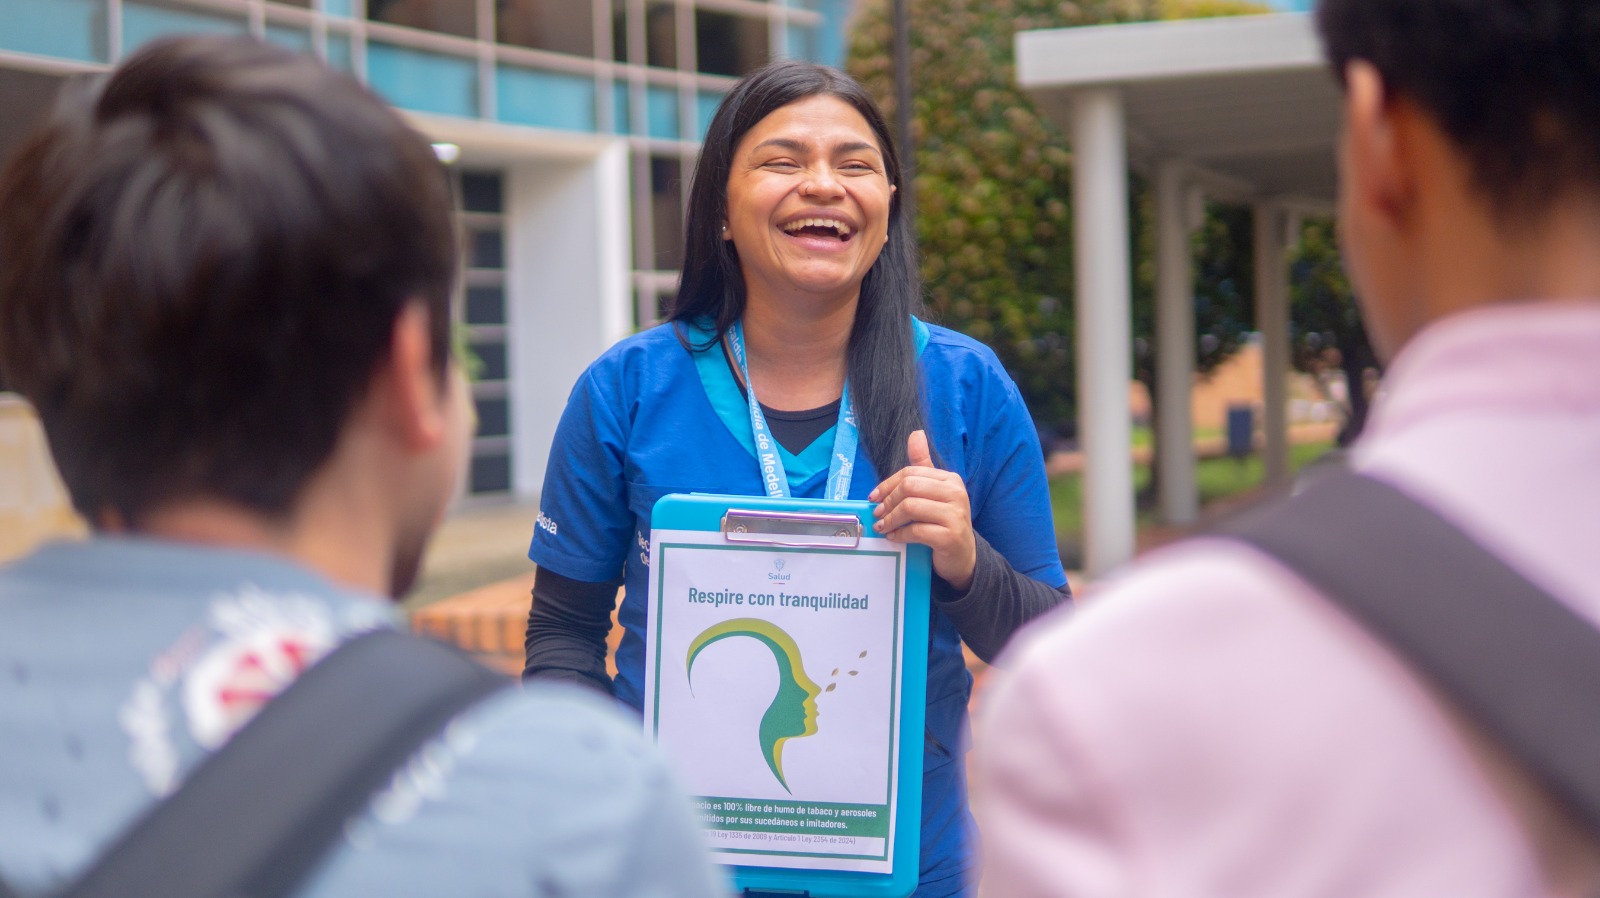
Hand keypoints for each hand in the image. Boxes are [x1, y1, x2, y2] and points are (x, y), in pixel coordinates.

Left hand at [868, 430, 976, 590]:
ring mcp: (955, 515)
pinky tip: (894, 537)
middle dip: (888, 501)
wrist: (962, 556)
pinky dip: (900, 534)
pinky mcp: (950, 536)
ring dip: (890, 518)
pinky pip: (916, 530)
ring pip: (910, 507)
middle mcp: (956, 493)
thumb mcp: (933, 493)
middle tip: (877, 513)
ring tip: (882, 526)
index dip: (888, 484)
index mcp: (950, 479)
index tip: (874, 497)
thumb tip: (916, 434)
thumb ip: (923, 465)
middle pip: (909, 487)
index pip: (911, 472)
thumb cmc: (942, 522)